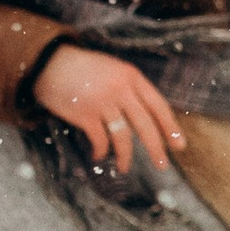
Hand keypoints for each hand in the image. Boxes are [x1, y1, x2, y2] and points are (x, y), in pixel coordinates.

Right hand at [33, 45, 185, 183]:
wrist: (50, 63)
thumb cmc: (84, 67)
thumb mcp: (114, 69)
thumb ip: (130, 89)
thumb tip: (145, 118)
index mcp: (132, 77)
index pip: (158, 105)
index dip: (170, 127)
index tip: (179, 145)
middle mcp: (121, 90)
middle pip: (144, 124)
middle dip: (155, 147)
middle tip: (162, 165)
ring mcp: (103, 102)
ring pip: (123, 137)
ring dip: (125, 156)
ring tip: (124, 168)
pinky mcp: (85, 114)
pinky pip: (100, 140)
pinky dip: (100, 151)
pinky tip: (99, 156)